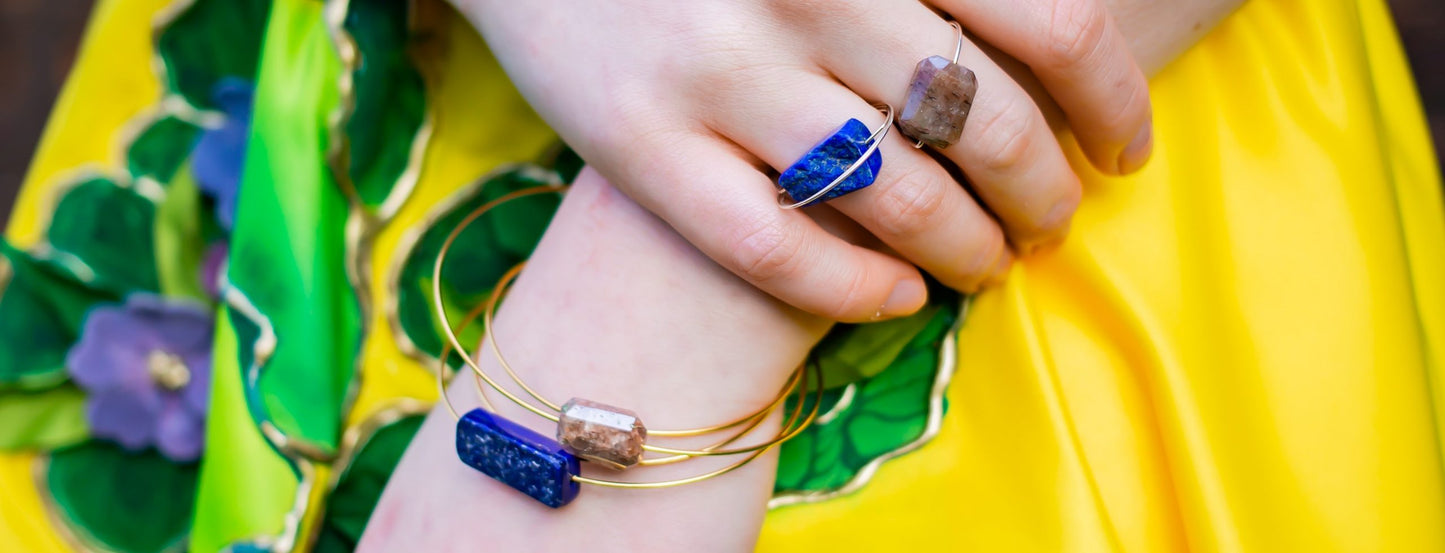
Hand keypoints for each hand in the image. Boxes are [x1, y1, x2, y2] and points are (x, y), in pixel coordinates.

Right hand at [454, 0, 1151, 320]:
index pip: (1052, 27)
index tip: (1124, 148)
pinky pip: (779, 252)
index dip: (1114, 103)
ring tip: (984, 265)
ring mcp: (720, 78)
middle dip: (1047, 196)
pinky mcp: (645, 149)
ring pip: (898, 203)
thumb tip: (1053, 41)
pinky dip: (859, 290)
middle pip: (990, 129)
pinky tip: (895, 298)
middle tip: (1052, 221)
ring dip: (970, 253)